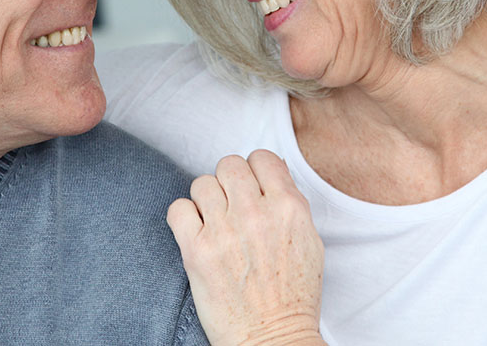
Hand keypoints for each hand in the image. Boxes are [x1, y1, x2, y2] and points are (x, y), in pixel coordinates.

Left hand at [167, 150, 325, 345]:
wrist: (272, 338)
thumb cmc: (293, 295)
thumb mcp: (309, 240)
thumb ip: (290, 202)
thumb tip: (269, 172)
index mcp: (289, 208)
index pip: (262, 158)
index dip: (255, 171)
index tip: (252, 188)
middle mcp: (255, 214)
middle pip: (229, 165)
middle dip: (229, 182)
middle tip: (231, 205)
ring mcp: (224, 231)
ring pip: (202, 183)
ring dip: (206, 200)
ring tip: (215, 223)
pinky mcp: (196, 251)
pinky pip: (178, 209)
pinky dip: (184, 217)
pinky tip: (196, 232)